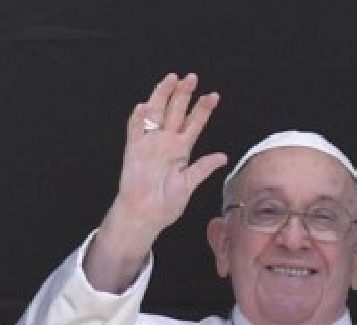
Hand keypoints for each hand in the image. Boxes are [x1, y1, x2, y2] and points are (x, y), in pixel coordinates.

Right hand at [86, 73, 226, 292]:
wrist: (145, 215)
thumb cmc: (166, 204)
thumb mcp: (189, 185)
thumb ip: (203, 168)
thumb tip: (222, 157)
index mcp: (181, 150)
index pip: (194, 124)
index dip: (203, 110)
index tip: (213, 96)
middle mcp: (166, 142)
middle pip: (175, 112)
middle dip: (183, 94)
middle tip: (192, 78)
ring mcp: (150, 144)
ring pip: (156, 114)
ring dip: (162, 96)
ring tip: (171, 80)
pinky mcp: (134, 150)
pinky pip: (135, 130)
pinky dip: (139, 118)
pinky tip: (144, 106)